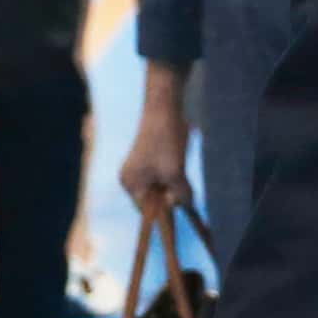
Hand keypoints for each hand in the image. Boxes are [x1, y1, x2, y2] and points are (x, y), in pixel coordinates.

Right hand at [116, 81, 191, 226]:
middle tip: (183, 184)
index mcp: (131, 183)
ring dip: (176, 185)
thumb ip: (180, 194)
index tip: (179, 206)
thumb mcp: (175, 172)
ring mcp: (141, 169)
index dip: (165, 212)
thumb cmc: (165, 139)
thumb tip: (186, 206)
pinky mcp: (152, 159)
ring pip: (164, 188)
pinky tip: (181, 164)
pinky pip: (166, 177)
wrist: (165, 105)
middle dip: (172, 196)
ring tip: (179, 165)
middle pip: (157, 200)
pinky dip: (176, 176)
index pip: (148, 211)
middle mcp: (132, 178)